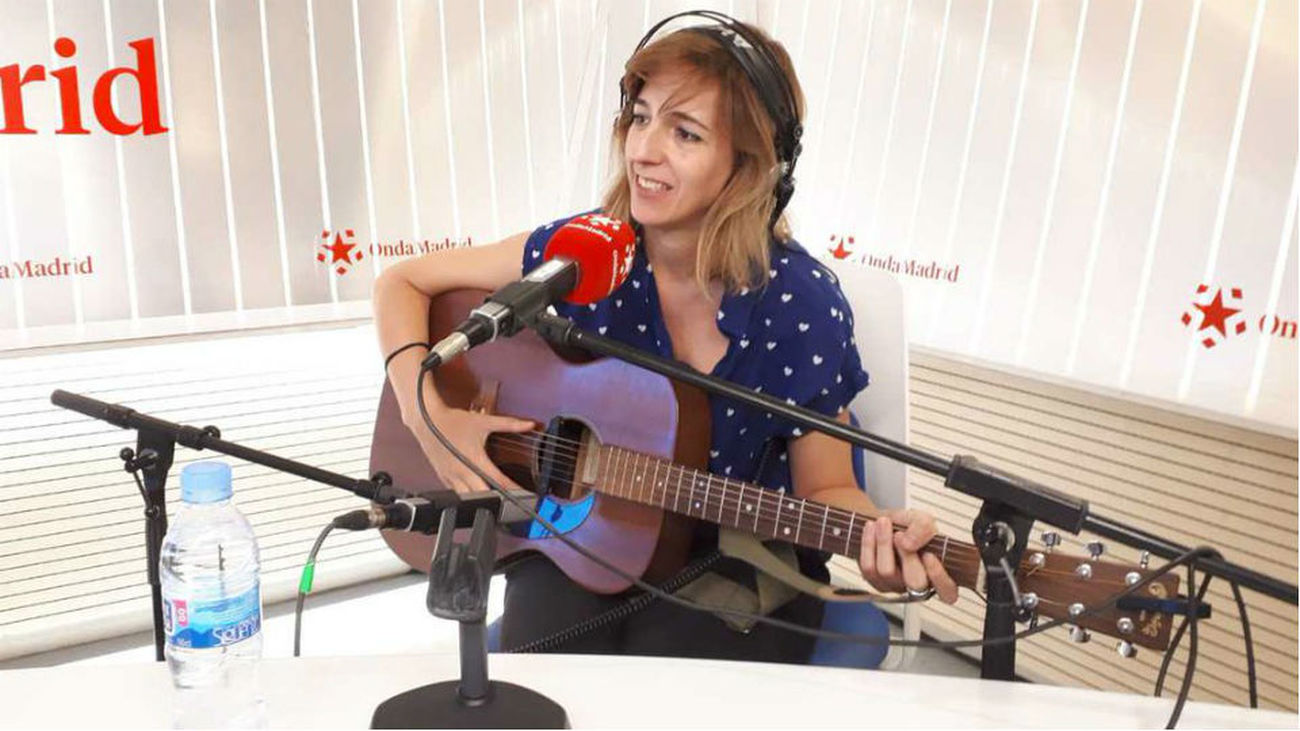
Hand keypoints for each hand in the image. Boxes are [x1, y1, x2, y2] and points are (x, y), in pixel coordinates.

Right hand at [407, 406, 534, 494]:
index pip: (499, 482)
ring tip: (496, 502)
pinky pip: (457, 493)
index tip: (526, 494)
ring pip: (468, 499)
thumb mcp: (484, 421)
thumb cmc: (453, 421)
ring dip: (482, 501)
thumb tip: (529, 424)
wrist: (425, 420)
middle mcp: (462, 473)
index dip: (514, 490)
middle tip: (513, 501)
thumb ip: (509, 424)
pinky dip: (467, 496)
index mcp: (474, 461)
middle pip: (483, 497)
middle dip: (498, 501)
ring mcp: (451, 478)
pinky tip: (475, 494)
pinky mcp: (443, 478)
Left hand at [856, 508, 958, 603]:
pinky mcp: (876, 583)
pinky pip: (869, 567)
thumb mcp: (923, 520)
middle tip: (899, 534)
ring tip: (883, 522)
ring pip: (887, 572)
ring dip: (883, 543)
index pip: (948, 591)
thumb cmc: (909, 526)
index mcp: (939, 575)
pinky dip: (868, 543)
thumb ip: (922, 528)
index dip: (939, 577)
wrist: (884, 522)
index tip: (928, 555)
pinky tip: (871, 527)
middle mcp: (919, 587)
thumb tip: (908, 543)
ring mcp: (897, 587)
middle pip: (915, 582)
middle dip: (906, 555)